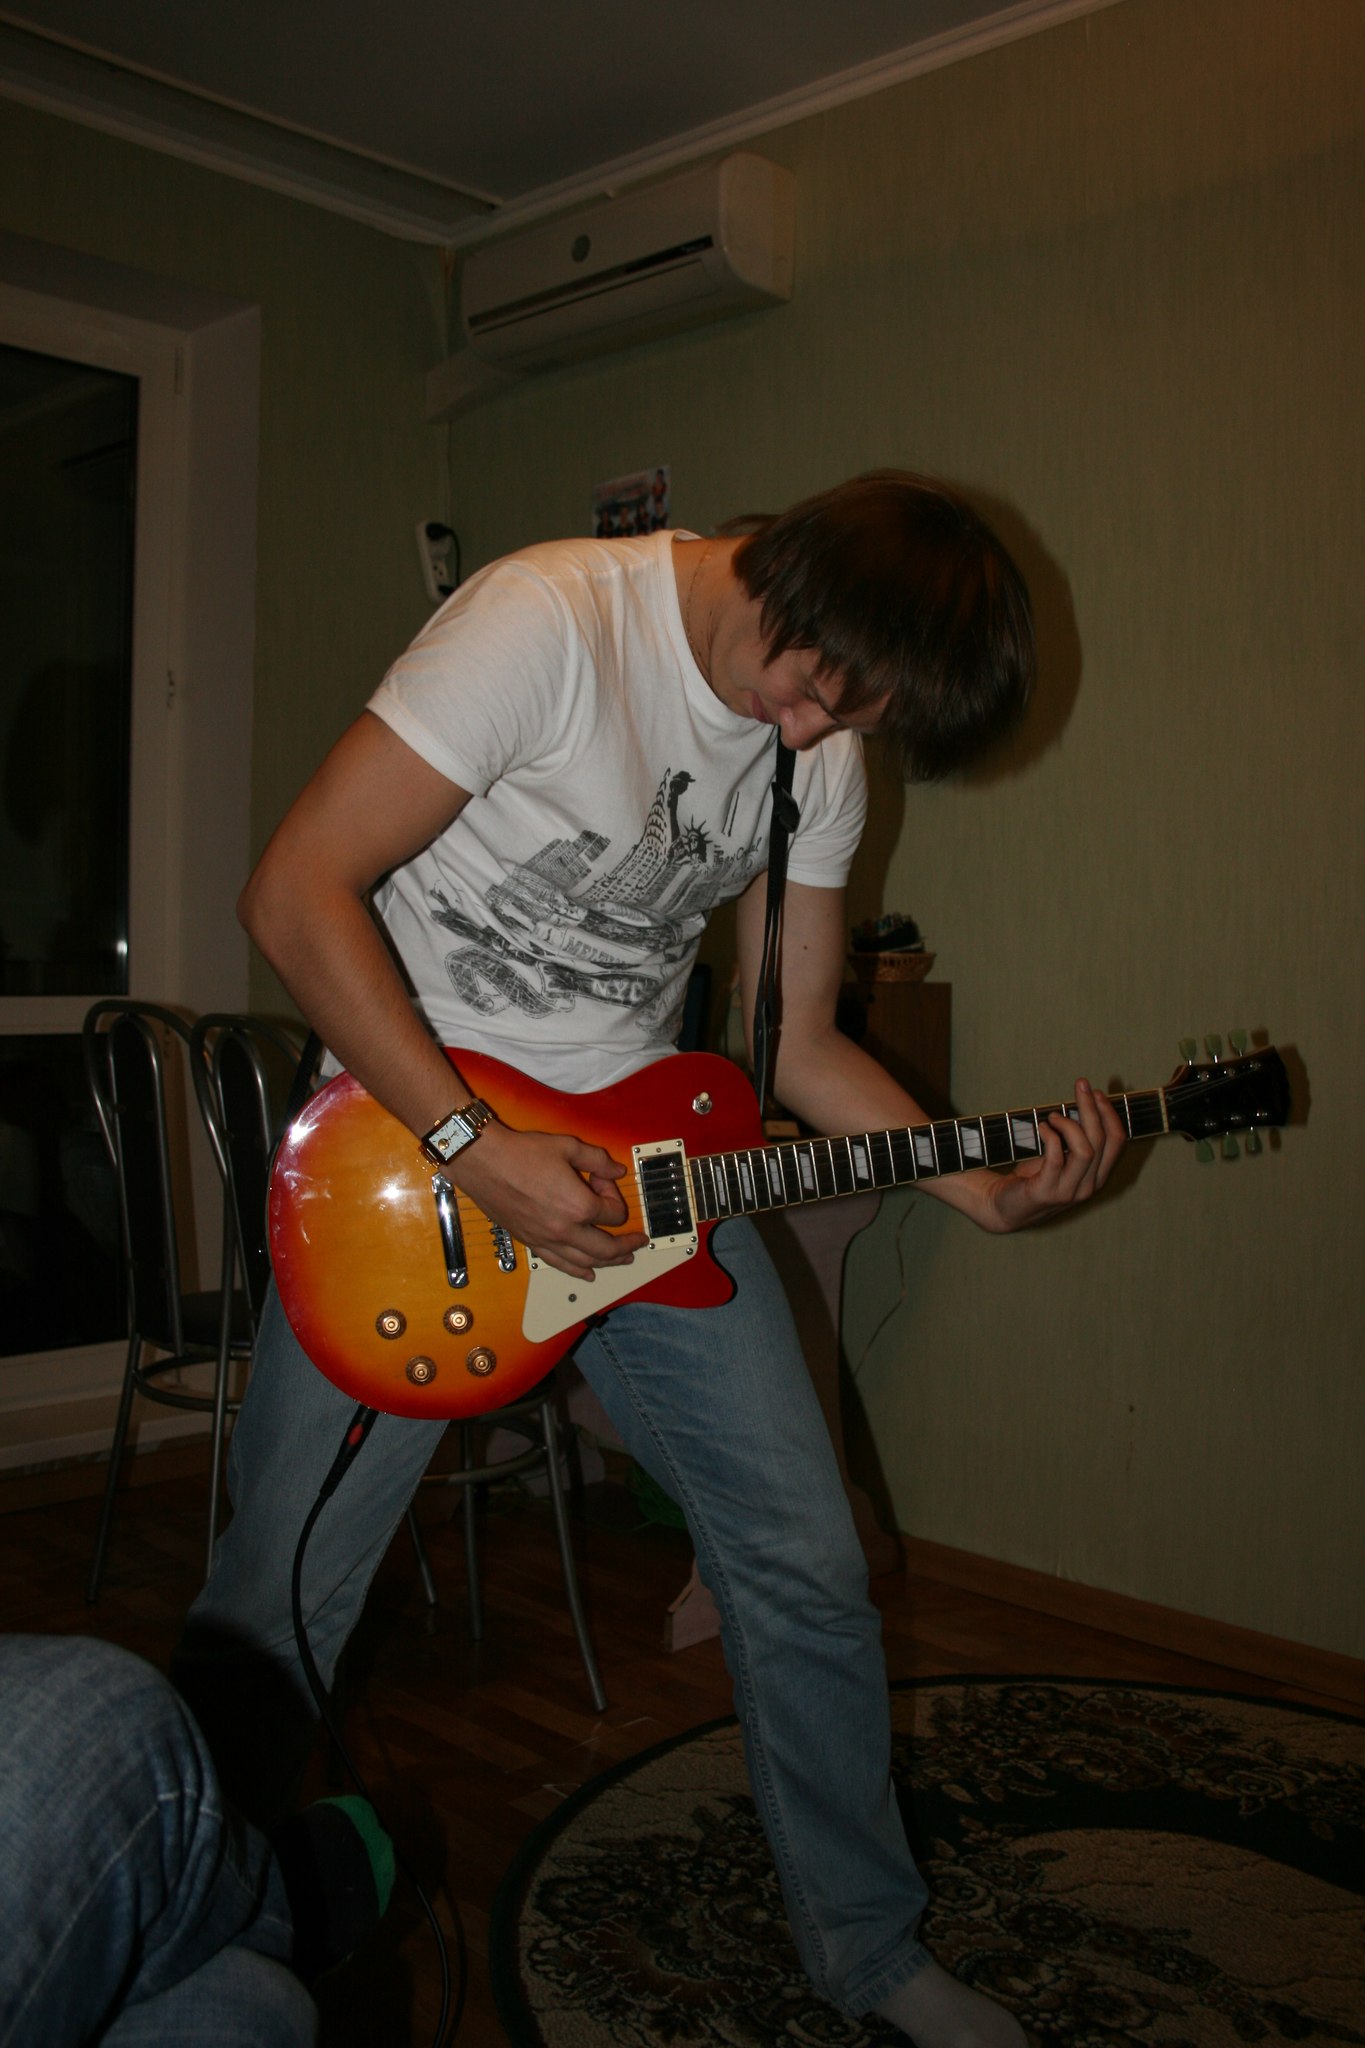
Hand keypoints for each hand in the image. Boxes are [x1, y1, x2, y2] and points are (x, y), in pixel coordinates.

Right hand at [448, 1122, 648, 1279]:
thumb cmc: (521, 1153)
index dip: (614, 1195)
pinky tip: (587, 1273)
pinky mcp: (530, 1242)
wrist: (483, 1161)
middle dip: (626, 1245)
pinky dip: (577, 1271)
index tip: (602, 1181)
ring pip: (585, 1261)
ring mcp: (546, 1239)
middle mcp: (565, 1229)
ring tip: (622, 1261)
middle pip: (606, 1248)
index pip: (613, 1213)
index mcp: (579, 1206)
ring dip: (608, 1263)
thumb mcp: (568, 1147)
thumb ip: (598, 1160)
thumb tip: (617, 1171)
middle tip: (638, 1242)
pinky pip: (559, 1264)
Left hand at [975, 1077, 1125, 1233]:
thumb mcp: (1063, 1158)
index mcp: (1097, 1176)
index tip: (1096, 1092)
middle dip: (1092, 1108)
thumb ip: (1076, 1139)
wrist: (1004, 1207)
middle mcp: (1089, 1186)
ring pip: (1085, 1150)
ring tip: (1054, 1116)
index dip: (1110, 1113)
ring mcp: (1069, 1192)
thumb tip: (1083, 1103)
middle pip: (1102, 1140)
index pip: (1117, 1141)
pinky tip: (1042, 1128)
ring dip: (1071, 1125)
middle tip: (1081, 1085)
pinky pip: (1056, 1158)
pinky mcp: (1046, 1191)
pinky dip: (1051, 1137)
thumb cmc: (1035, 1177)